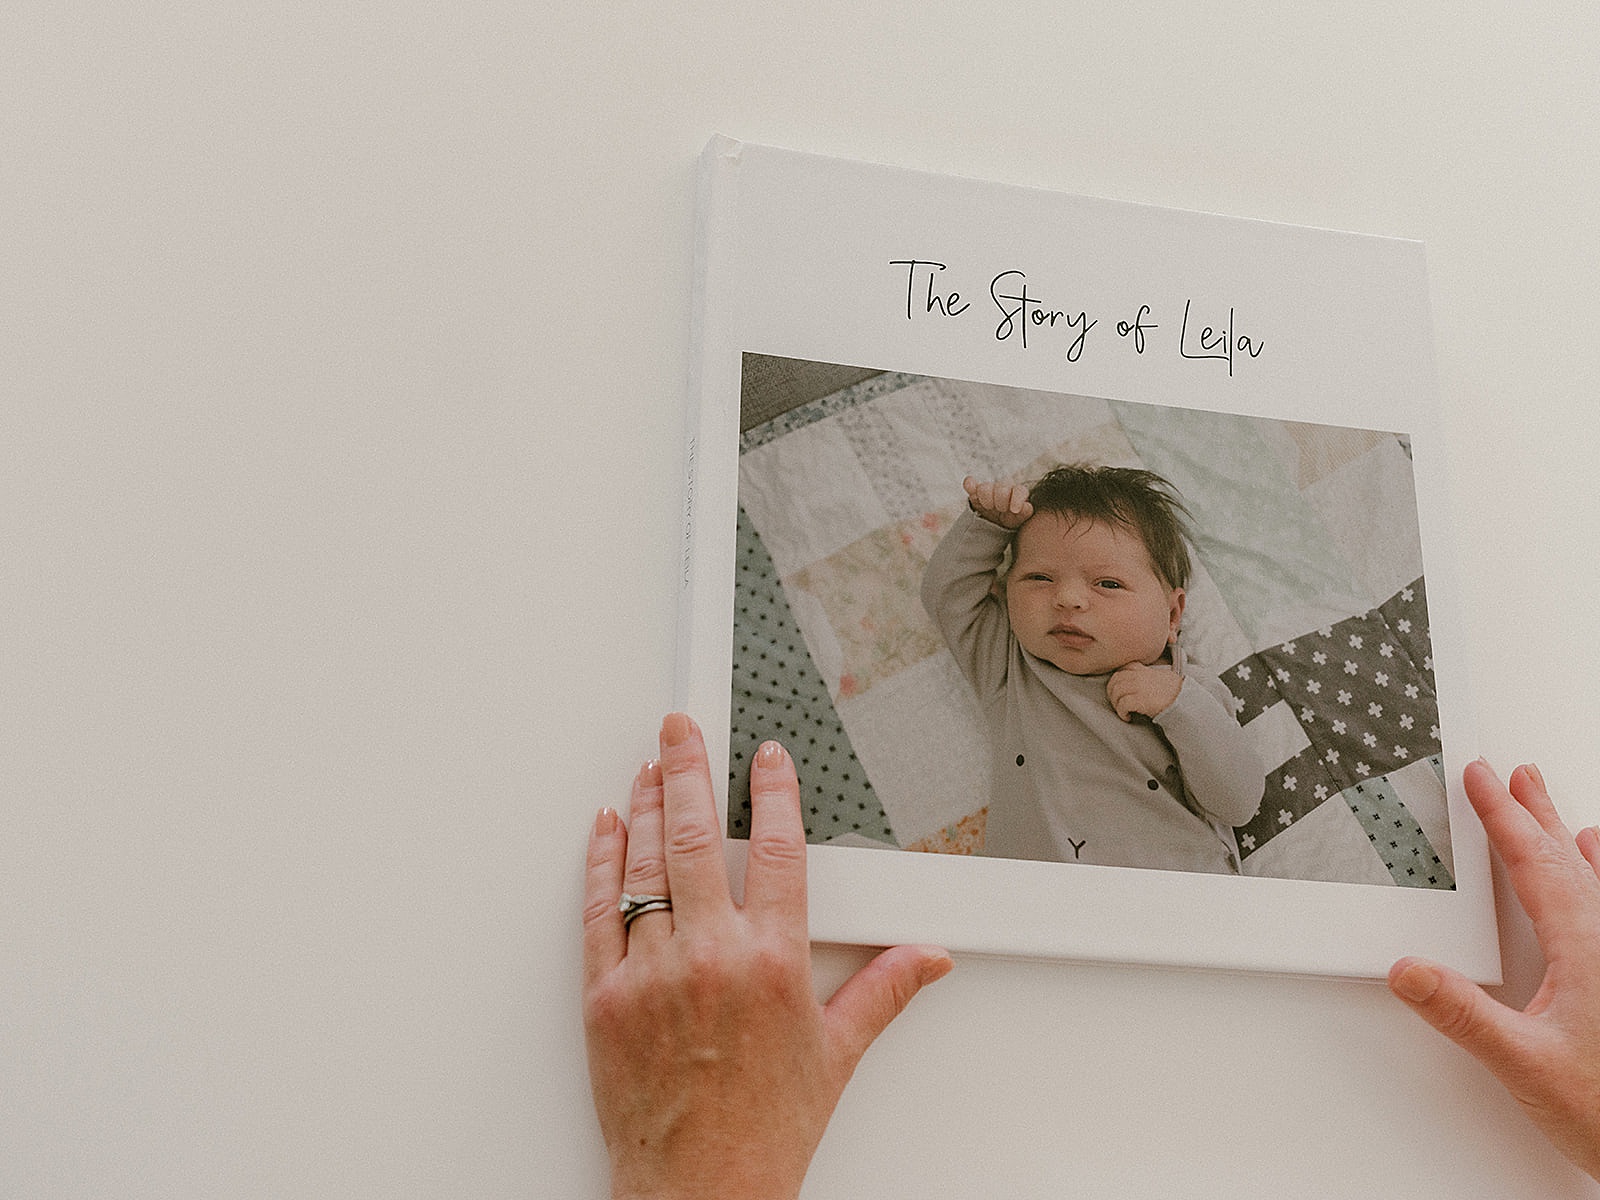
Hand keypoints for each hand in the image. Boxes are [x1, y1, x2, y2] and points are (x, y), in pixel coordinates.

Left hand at [583, 714, 952, 1199]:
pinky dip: (600, 863)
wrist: (698, 1192)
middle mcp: (710, 957)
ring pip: (644, 867)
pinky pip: (597, 912)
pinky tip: (607, 828)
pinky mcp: (604, 998)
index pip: (778, 851)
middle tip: (681, 727)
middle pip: (697, 839)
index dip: (773, 794)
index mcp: (773, 963)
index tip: (767, 759)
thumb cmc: (764, 1131)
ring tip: (651, 765)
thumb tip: (928, 959)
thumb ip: (882, 991)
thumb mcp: (837, 1056)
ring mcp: (650, 973)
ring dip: (648, 807)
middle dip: (689, 770)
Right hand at [964, 476, 1032, 528]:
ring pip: (985, 488)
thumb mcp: (1020, 518)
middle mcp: (1004, 488)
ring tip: (989, 507)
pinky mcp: (975, 493)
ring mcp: (989, 489)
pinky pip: (970, 484)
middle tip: (1001, 511)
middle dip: (1000, 502)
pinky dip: (970, 484)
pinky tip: (970, 486)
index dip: (1017, 499)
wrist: (998, 522)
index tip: (1014, 510)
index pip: (1019, 491)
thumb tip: (1027, 507)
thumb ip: (1024, 512)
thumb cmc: (1012, 519)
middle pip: (1001, 489)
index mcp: (1018, 493)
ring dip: (986, 498)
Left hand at [1107, 662, 1181, 720]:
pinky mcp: (1141, 700)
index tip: (1119, 690)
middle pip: (1115, 679)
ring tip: (1123, 712)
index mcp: (1144, 670)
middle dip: (1112, 692)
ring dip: (1116, 703)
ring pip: (1116, 691)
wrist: (1186, 700)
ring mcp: (1139, 687)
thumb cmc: (1176, 691)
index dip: (1117, 679)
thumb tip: (1140, 681)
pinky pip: (1122, 704)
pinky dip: (1121, 712)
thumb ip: (1148, 674)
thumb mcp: (1162, 676)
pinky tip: (1128, 718)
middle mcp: (1139, 676)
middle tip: (1117, 704)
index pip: (1123, 668)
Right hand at [1389, 760, 1599, 1180]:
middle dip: (1534, 815)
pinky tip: (1597, 873)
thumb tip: (1409, 971)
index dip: (1503, 817)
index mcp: (1586, 946)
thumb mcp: (1525, 1064)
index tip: (1481, 779)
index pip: (1534, 864)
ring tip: (1552, 811)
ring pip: (1592, 881)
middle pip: (1567, 861)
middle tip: (1514, 776)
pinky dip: (1597, 881)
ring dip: (1565, 841)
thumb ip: (1463, 1015)